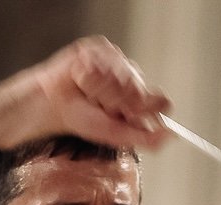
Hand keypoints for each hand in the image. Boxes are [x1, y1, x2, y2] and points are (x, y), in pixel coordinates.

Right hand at [0, 36, 171, 150]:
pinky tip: (79, 82)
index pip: (158, 101)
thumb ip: (145, 139)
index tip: (125, 116)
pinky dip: (88, 80)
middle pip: (140, 90)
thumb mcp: (116, 135)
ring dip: (101, 93)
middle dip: (117, 104)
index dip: (142, 111)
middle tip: (100, 107)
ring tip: (88, 95)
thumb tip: (170, 136)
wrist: (50, 104)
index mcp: (140, 98)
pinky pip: (101, 65)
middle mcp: (132, 77)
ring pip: (121, 78)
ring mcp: (117, 61)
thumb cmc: (81, 118)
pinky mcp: (99, 49)